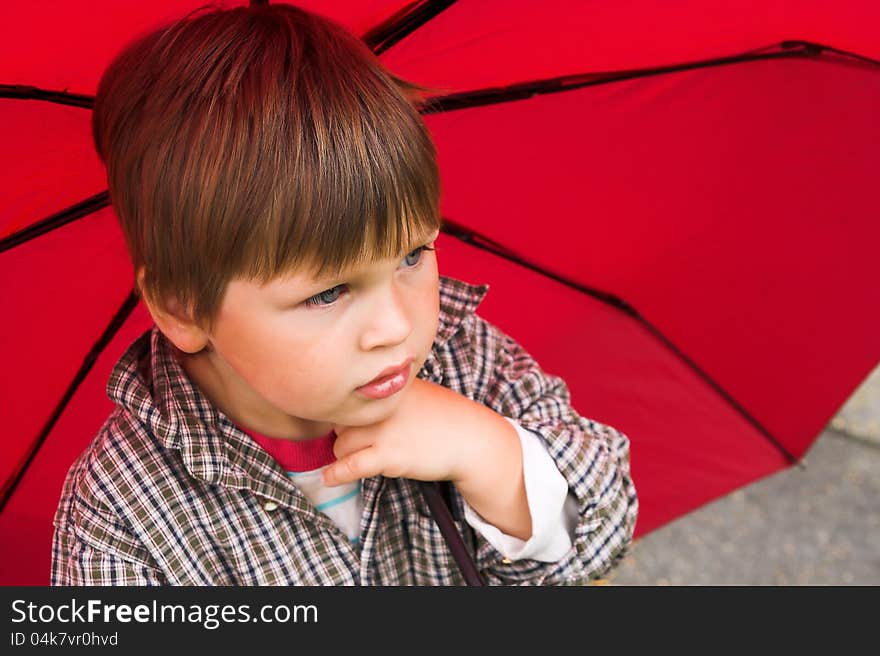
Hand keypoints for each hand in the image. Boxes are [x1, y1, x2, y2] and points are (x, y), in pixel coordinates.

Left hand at [323, 377, 504, 486]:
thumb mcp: (414, 393)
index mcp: (386, 388)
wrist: (470, 439)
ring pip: (340, 445)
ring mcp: (384, 430)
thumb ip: (386, 395)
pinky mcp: (388, 455)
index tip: (347, 426)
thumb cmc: (444, 417)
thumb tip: (358, 402)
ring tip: (360, 459)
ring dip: (345, 455)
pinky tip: (328, 479)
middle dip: (345, 435)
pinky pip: (351, 465)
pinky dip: (336, 474)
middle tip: (361, 443)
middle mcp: (382, 406)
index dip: (346, 415)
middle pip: (339, 423)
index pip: (348, 399)